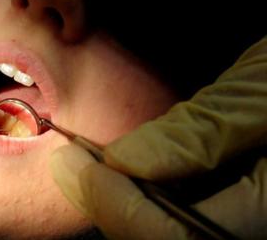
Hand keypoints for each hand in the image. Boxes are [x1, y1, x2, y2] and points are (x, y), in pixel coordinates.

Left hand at [50, 37, 266, 238]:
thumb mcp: (264, 94)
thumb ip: (201, 135)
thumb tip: (123, 160)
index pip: (177, 235)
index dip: (116, 206)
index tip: (74, 164)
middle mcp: (256, 226)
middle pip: (165, 239)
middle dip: (112, 209)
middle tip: (72, 169)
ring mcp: (246, 219)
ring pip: (170, 230)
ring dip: (124, 203)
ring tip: (89, 168)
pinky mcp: (238, 205)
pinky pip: (186, 214)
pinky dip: (147, 195)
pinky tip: (129, 170)